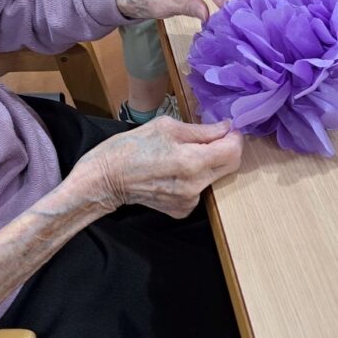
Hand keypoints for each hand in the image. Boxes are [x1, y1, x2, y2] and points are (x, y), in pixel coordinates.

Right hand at [72, 118, 242, 217]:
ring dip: (208, 163)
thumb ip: (200, 130)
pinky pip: (200, 189)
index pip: (233, 150)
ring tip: (182, 153)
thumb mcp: (165, 127)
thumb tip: (226, 128)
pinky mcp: (182, 210)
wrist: (104, 180)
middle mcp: (195, 186)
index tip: (226, 128)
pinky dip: (194, 178)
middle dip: (225, 149)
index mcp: (192, 162)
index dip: (234, 136)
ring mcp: (189, 201)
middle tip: (209, 136)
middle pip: (230, 166)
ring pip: (215, 177)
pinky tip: (173, 171)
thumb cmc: (129, 148)